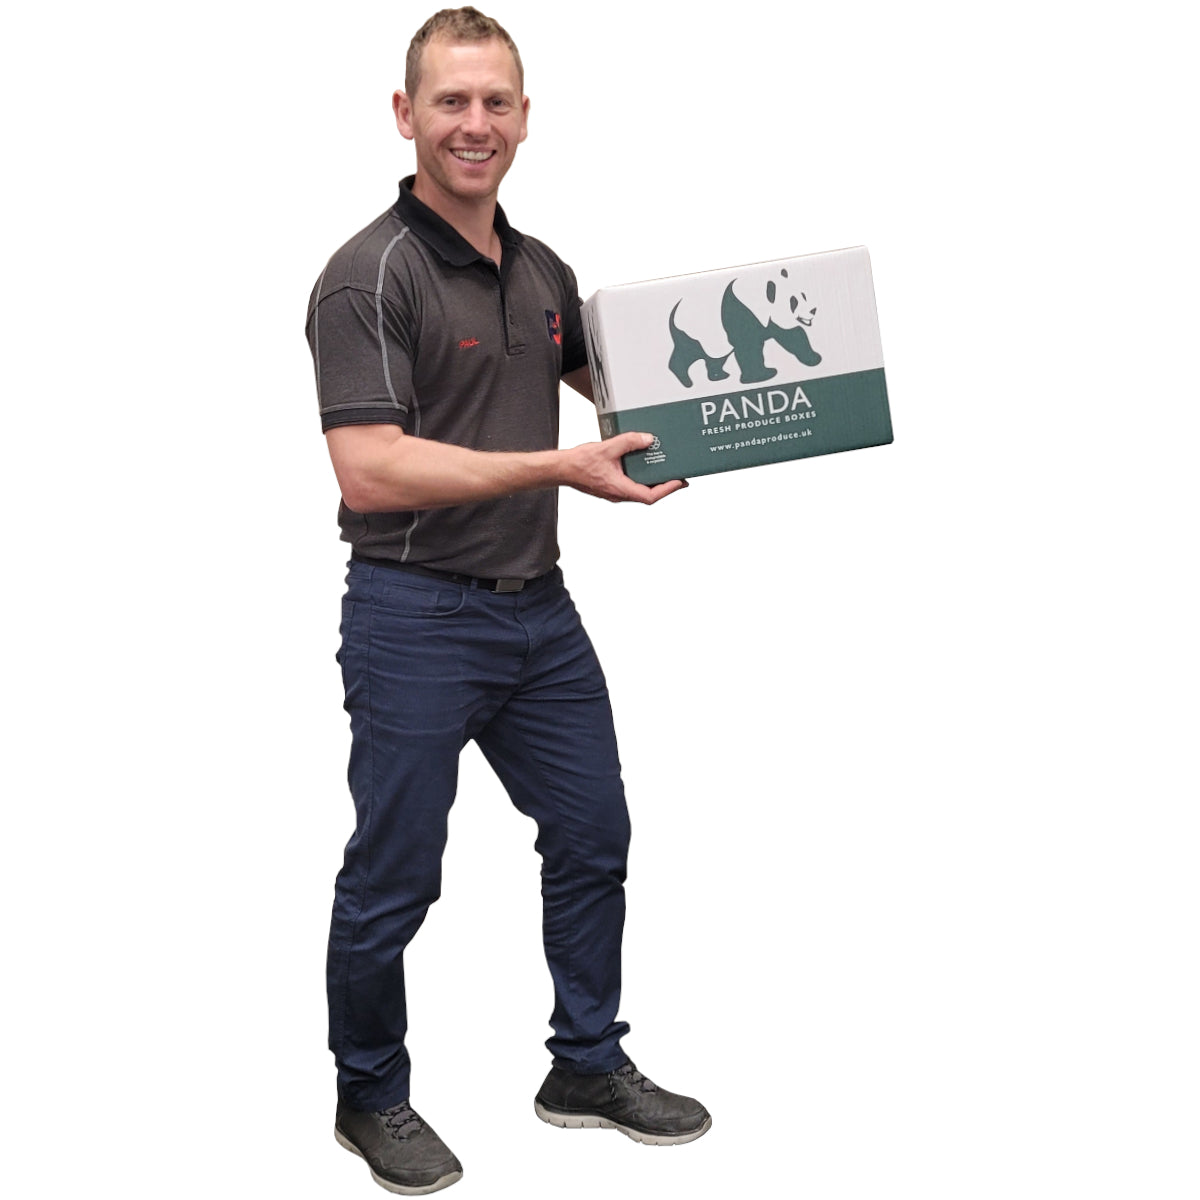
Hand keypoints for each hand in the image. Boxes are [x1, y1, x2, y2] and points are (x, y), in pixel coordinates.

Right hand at [560, 432, 687, 503]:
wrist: (562, 469)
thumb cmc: (580, 463)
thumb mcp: (608, 448)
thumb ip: (629, 442)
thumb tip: (648, 439)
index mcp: (620, 489)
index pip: (650, 496)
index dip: (667, 490)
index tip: (680, 482)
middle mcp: (619, 494)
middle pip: (648, 495)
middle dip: (665, 487)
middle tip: (679, 477)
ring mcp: (615, 492)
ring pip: (639, 491)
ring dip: (653, 483)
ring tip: (665, 471)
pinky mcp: (611, 487)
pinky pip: (631, 485)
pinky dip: (641, 478)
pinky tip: (644, 467)